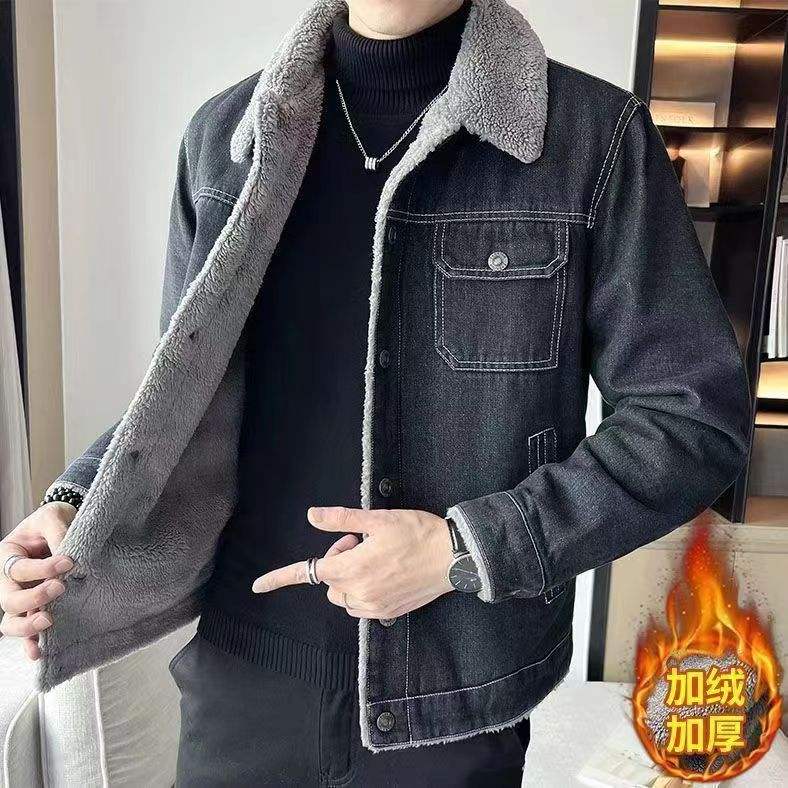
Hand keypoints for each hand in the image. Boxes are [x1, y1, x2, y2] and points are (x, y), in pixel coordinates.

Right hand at [0, 502, 75, 659]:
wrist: (66, 526)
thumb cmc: (55, 520)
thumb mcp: (54, 517)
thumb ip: (58, 533)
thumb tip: (70, 556)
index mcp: (8, 555)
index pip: (18, 569)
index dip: (42, 568)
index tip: (68, 562)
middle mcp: (10, 580)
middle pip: (9, 600)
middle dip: (33, 597)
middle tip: (61, 587)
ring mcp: (23, 597)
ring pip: (12, 621)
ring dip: (28, 627)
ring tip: (49, 621)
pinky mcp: (38, 608)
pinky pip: (28, 631)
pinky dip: (31, 643)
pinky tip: (38, 653)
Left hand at [252, 507, 454, 618]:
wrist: (454, 558)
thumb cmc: (418, 534)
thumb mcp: (378, 519)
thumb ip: (341, 520)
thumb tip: (312, 516)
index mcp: (351, 569)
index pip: (309, 572)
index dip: (279, 578)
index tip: (257, 586)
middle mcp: (359, 593)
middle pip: (329, 580)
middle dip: (339, 560)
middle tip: (362, 541)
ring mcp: (374, 607)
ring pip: (344, 594)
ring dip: (351, 576)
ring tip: (377, 556)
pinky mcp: (388, 613)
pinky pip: (362, 605)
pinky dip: (364, 589)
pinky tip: (386, 572)